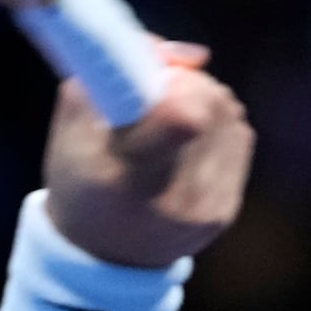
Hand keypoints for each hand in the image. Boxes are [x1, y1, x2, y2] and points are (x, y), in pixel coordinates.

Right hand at [41, 39, 254, 267]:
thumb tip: (189, 55)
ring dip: (205, 100)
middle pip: (212, 106)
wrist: (103, 255)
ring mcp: (205, 208)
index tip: (156, 78)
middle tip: (160, 90)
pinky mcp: (226, 210)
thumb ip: (113, 72)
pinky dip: (217, 125)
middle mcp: (172, 198)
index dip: (177, 83)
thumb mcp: (72, 125)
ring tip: (172, 115)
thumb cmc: (80, 178)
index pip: (184, 117)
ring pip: (230, 116)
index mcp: (122, 177)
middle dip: (189, 83)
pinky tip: (190, 139)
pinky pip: (239, 138)